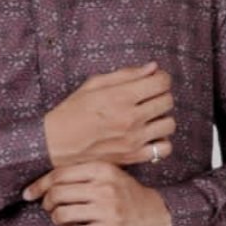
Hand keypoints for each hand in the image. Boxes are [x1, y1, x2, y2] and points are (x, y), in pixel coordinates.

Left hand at [21, 161, 172, 225]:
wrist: (158, 218)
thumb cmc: (128, 197)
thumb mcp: (111, 176)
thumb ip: (84, 175)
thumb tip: (46, 182)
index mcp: (102, 169)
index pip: (60, 174)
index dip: (39, 185)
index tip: (28, 193)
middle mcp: (104, 187)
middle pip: (58, 193)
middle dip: (47, 204)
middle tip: (50, 209)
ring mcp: (108, 209)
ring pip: (62, 214)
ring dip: (56, 220)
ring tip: (62, 221)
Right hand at [43, 63, 174, 169]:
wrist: (56, 144)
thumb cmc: (73, 111)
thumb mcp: (94, 84)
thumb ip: (126, 75)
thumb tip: (153, 68)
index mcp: (121, 96)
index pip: (162, 82)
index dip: (161, 78)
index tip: (153, 80)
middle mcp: (131, 118)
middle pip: (167, 101)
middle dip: (160, 95)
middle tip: (148, 98)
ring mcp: (134, 139)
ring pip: (170, 123)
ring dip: (162, 118)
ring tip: (149, 118)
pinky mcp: (133, 156)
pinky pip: (164, 148)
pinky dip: (161, 141)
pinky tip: (149, 136)